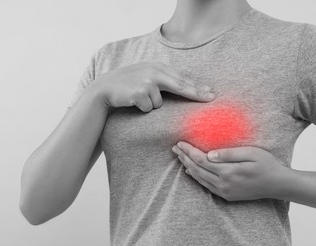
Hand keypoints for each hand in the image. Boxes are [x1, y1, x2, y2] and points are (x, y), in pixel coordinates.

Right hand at [89, 62, 215, 111]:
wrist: (104, 88)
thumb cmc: (127, 84)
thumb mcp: (144, 75)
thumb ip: (162, 77)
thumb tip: (184, 86)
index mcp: (156, 66)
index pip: (181, 77)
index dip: (196, 86)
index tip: (210, 93)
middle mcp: (153, 72)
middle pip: (180, 85)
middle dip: (196, 93)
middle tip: (211, 98)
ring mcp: (146, 82)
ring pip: (159, 103)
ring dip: (151, 104)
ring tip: (138, 98)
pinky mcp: (139, 93)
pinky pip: (148, 108)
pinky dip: (142, 108)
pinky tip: (132, 102)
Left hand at [172, 141, 292, 200]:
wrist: (278, 185)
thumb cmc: (266, 165)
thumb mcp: (251, 154)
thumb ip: (229, 154)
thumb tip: (209, 154)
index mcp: (228, 172)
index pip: (201, 160)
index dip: (189, 151)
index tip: (180, 143)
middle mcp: (223, 184)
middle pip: (197, 169)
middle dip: (184, 158)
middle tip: (175, 148)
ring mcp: (224, 191)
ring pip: (200, 179)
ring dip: (188, 167)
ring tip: (179, 157)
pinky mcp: (227, 195)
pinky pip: (206, 186)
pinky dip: (196, 177)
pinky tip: (191, 171)